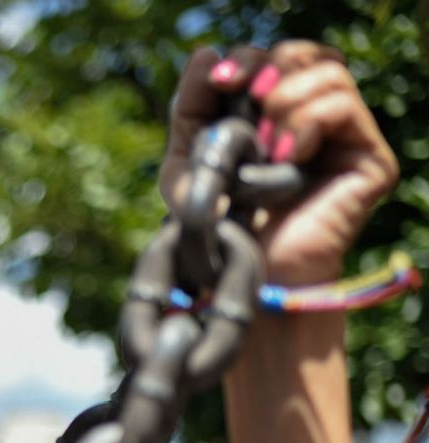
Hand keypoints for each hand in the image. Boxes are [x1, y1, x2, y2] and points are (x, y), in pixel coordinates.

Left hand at [161, 42, 397, 284]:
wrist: (243, 273)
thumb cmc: (215, 222)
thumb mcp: (188, 159)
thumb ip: (192, 105)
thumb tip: (206, 53)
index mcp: (274, 114)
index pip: (273, 58)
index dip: (247, 59)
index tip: (219, 82)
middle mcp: (314, 120)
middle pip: (304, 54)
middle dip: (268, 69)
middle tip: (247, 100)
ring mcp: (345, 138)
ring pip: (329, 74)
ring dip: (286, 102)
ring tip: (267, 147)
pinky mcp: (370, 160)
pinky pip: (343, 108)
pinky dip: (307, 122)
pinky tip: (287, 157)